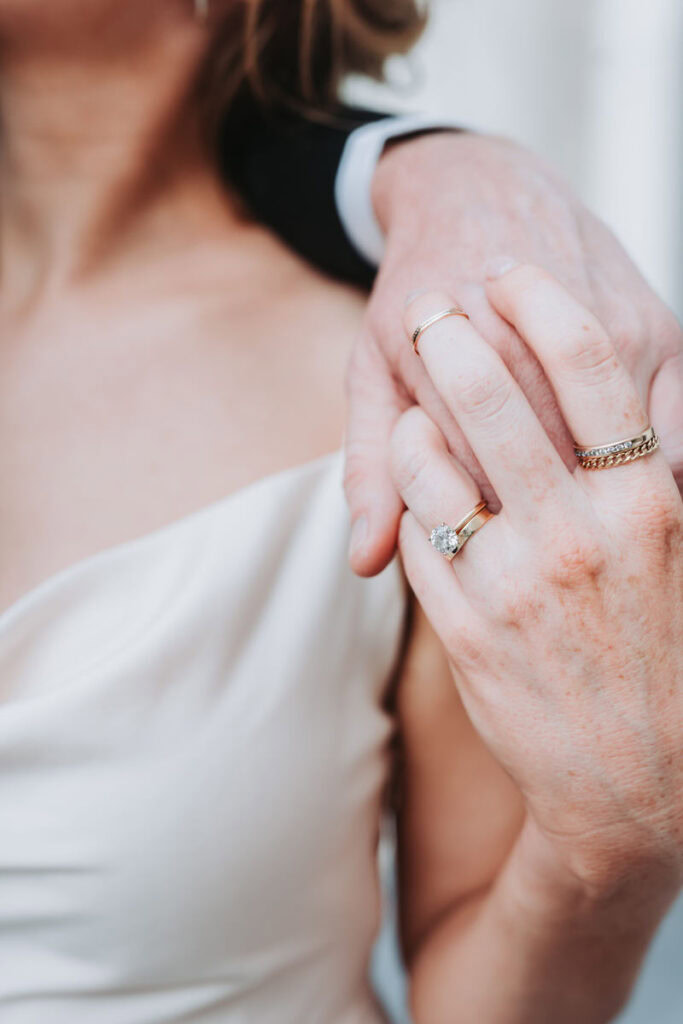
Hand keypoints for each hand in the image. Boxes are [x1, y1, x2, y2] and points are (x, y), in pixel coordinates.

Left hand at [345, 132, 682, 575]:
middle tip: (527, 545)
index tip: (476, 550)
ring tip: (569, 521)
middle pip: (541, 471)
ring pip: (602, 454)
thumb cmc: (416, 297)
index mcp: (450, 359)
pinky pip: (668, 431)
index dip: (475, 531)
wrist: (480, 190)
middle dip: (535, 522)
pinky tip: (614, 487)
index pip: (466, 483)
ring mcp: (603, 332)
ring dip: (590, 500)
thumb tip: (364, 563)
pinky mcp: (659, 328)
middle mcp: (531, 342)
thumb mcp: (373, 373)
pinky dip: (644, 467)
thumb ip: (371, 468)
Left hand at [390, 264, 682, 907]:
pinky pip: (417, 533)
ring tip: (417, 402)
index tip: (511, 273)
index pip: (588, 361)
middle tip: (432, 305)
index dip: (541, 300)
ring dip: (415, 418)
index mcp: (649, 497)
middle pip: (499, 393)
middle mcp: (586, 532)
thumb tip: (608, 412)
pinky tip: (416, 483)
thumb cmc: (661, 653)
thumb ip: (642, 466)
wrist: (637, 780)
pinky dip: (406, 494)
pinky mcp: (467, 629)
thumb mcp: (671, 554)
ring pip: (437, 459)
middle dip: (452, 334)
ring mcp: (519, 580)